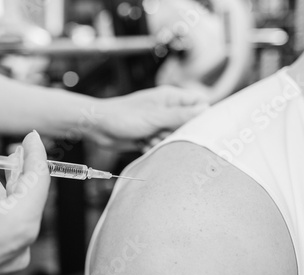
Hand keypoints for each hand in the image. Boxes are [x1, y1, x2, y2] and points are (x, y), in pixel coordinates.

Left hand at [92, 86, 208, 146]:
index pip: (199, 103)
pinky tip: (142, 143)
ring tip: (149, 137)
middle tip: (164, 134)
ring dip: (164, 142)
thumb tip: (205, 110)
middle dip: (179, 133)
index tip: (198, 128)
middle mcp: (167, 110)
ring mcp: (158, 123)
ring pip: (175, 137)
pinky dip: (154, 147)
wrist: (98, 128)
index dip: (202, 116)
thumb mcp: (154, 117)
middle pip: (188, 124)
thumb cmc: (123, 116)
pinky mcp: (150, 136)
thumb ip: (180, 115)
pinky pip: (162, 145)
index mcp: (171, 98)